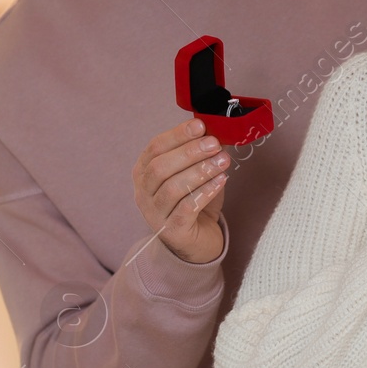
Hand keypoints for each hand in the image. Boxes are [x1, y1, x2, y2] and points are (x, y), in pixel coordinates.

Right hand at [133, 118, 228, 263]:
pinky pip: (186, 208)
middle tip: (214, 143)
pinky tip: (220, 181)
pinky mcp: (172, 231)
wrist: (197, 242)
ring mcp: (155, 214)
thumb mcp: (194, 173)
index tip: (200, 125)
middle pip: (160, 167)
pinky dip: (205, 192)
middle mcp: (143, 193)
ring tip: (223, 161)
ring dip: (200, 171)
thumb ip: (200, 153)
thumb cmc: (194, 202)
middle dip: (189, 152)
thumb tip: (217, 129)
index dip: (177, 135)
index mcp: (144, 172)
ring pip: (173, 188)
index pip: (155, 147)